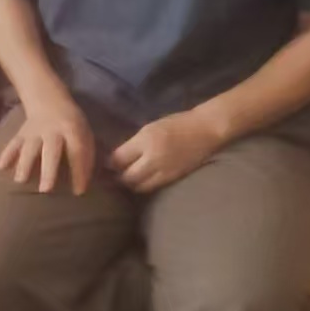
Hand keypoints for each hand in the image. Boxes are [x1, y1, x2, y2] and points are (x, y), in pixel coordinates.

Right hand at [0, 97, 94, 193]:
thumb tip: (83, 182)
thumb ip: (86, 154)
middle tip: (45, 190)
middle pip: (50, 151)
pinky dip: (6, 155)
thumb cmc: (70, 123)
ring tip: (20, 181)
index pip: (76, 152)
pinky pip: (13, 144)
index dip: (78, 171)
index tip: (78, 191)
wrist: (49, 99)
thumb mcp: (85, 133)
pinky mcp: (21, 133)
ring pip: (29, 148)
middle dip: (48, 170)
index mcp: (71, 130)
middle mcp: (52, 131)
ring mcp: (34, 131)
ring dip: (24, 164)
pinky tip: (0, 168)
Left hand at [110, 110, 231, 192]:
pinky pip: (151, 187)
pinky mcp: (172, 179)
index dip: (108, 163)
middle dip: (117, 177)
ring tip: (125, 178)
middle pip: (126, 177)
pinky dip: (142, 186)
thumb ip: (133, 144)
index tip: (103, 163)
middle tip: (112, 174)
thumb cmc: (177, 124)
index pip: (118, 159)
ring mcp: (164, 171)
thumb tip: (115, 158)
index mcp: (145, 141)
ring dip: (129, 184)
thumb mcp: (149, 128)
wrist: (206, 130)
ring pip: (138, 186)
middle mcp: (153, 158)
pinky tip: (140, 181)